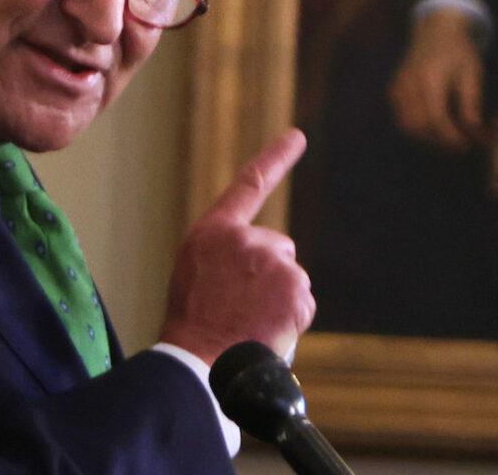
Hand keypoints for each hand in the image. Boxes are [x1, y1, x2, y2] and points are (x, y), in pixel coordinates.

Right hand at [159, 129, 314, 364]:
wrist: (200, 361)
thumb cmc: (193, 325)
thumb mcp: (196, 275)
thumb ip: (225, 256)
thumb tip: (257, 264)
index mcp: (212, 232)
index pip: (248, 185)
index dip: (276, 158)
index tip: (297, 136)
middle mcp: (243, 238)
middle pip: (279, 246)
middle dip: (271, 273)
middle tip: (244, 306)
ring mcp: (271, 260)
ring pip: (292, 277)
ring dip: (280, 300)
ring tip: (250, 322)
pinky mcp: (293, 286)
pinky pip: (304, 303)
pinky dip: (293, 319)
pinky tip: (267, 331)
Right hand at [389, 9, 484, 149]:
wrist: (435, 29)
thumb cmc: (458, 50)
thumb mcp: (472, 73)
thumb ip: (471, 103)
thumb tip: (474, 131)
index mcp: (430, 79)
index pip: (436, 118)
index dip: (450, 137)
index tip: (465, 145)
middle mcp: (409, 84)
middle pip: (417, 126)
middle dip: (438, 140)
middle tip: (457, 144)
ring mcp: (398, 87)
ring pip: (405, 125)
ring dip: (425, 137)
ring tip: (445, 136)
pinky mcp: (393, 89)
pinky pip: (400, 117)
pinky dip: (415, 127)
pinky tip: (431, 125)